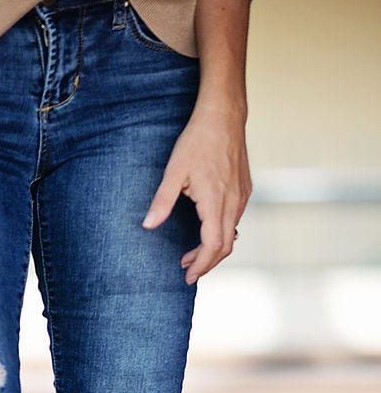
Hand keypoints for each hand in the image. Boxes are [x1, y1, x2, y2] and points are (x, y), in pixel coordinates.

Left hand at [141, 106, 251, 285]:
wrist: (224, 115)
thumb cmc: (198, 141)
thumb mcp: (174, 171)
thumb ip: (162, 201)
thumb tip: (148, 226)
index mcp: (216, 201)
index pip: (213, 245)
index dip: (201, 265)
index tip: (188, 277)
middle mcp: (233, 202)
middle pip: (225, 246)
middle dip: (206, 263)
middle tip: (187, 272)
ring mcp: (242, 196)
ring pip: (232, 234)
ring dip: (213, 249)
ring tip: (191, 255)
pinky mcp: (244, 189)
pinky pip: (235, 220)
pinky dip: (221, 234)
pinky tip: (206, 231)